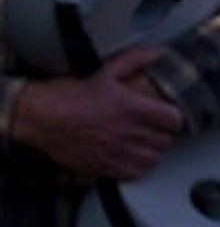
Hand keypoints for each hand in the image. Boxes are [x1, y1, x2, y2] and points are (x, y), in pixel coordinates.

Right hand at [9, 47, 184, 180]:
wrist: (38, 117)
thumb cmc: (68, 95)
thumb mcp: (105, 72)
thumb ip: (135, 61)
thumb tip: (158, 53)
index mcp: (131, 107)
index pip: (174, 120)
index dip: (173, 118)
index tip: (168, 117)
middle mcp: (127, 131)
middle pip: (165, 141)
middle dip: (162, 134)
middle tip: (153, 129)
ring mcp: (116, 152)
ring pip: (153, 159)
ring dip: (151, 151)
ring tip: (143, 143)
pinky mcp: (104, 167)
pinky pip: (134, 173)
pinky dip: (136, 167)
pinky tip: (129, 156)